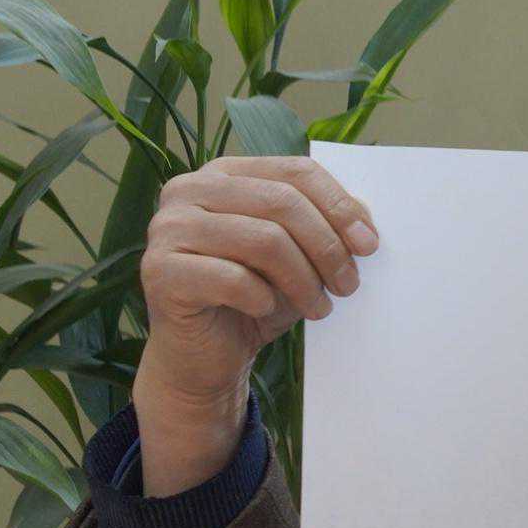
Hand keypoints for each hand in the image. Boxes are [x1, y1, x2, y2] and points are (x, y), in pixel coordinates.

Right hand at [129, 157, 377, 492]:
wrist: (204, 356)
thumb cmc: (255, 298)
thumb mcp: (299, 255)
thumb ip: (325, 225)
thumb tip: (364, 219)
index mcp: (223, 174)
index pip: (295, 172)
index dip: (340, 206)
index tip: (370, 245)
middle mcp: (187, 190)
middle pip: (283, 202)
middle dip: (328, 246)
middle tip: (348, 285)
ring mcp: (166, 228)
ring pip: (264, 239)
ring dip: (304, 279)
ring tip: (319, 307)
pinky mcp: (158, 270)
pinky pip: (233, 278)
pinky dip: (263, 298)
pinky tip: (267, 311)